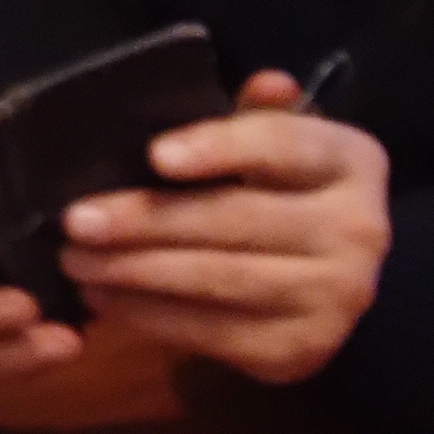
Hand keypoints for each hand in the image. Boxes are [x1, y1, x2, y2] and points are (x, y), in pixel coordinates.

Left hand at [61, 69, 390, 384]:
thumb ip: (258, 116)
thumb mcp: (280, 145)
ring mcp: (335, 297)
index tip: (154, 155)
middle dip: (146, 220)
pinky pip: (212, 332)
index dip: (218, 147)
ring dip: (134, 271)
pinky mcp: (301, 350)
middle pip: (236, 219)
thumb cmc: (286, 192)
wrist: (337, 278)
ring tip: (75, 260)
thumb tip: (265, 84)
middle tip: (76, 221)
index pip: (281, 145)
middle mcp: (358, 230)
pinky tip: (103, 297)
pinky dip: (148, 315)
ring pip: (217, 279)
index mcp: (351, 161)